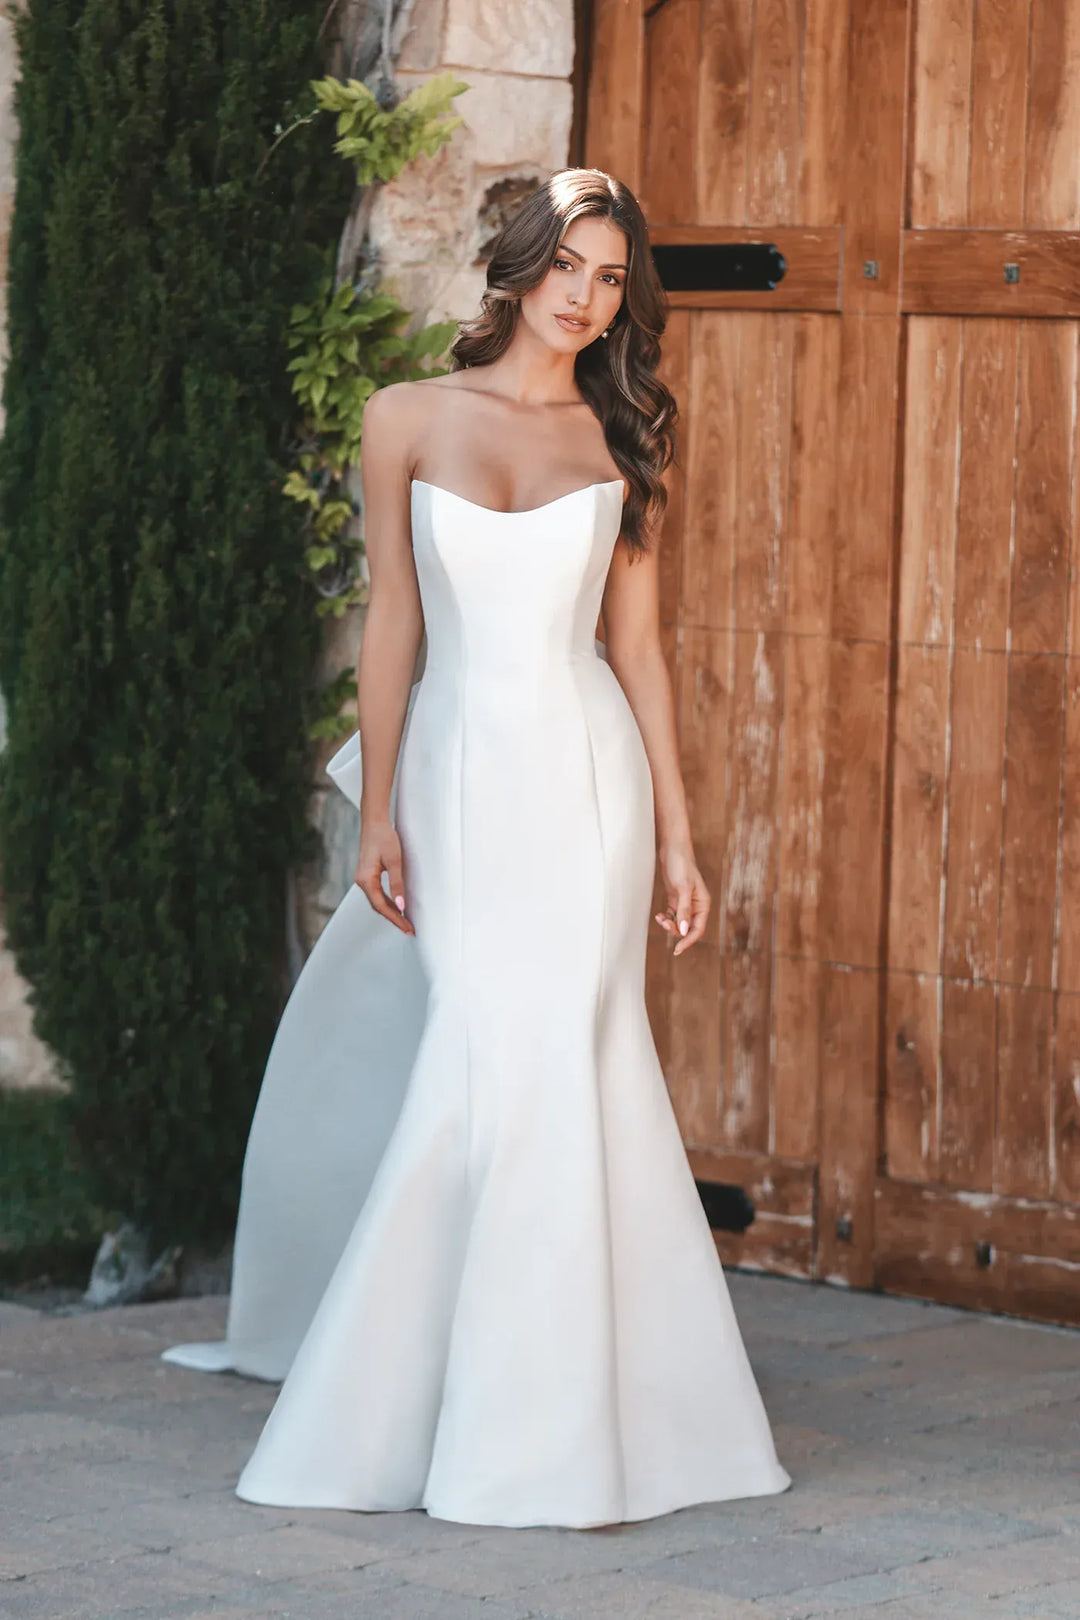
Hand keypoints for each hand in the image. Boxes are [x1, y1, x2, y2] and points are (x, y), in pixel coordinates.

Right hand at [353, 819, 414, 934]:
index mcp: (366, 880)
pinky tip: (397, 906)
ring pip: (377, 901)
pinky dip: (387, 902)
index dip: (395, 919)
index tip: (407, 928)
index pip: (382, 906)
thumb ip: (397, 884)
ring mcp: (363, 879)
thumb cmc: (384, 838)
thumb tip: (402, 906)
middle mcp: (361, 881)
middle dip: (393, 919)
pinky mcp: (367, 875)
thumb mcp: (394, 861)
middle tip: (408, 929)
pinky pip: (376, 894)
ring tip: (405, 921)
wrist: (374, 822)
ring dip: (391, 912)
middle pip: (378, 907)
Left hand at [655, 841, 709, 956]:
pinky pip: (671, 916)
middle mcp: (696, 906)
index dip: (688, 940)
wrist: (672, 850)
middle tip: (664, 924)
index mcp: (703, 904)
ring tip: (660, 918)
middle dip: (676, 930)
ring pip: (679, 923)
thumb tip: (684, 930)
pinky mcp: (675, 900)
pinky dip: (665, 918)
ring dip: (669, 925)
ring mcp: (685, 904)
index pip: (698, 929)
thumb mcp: (683, 888)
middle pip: (688, 928)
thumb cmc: (682, 866)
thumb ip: (684, 910)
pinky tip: (659, 916)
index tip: (677, 949)